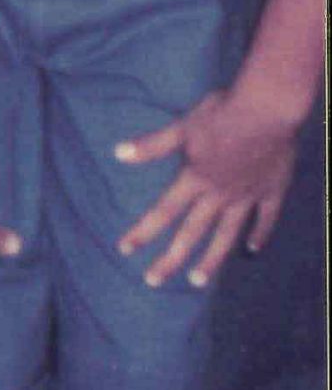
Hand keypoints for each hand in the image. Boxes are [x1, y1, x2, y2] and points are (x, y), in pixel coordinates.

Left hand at [116, 89, 300, 286]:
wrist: (268, 108)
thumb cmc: (222, 113)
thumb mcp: (182, 127)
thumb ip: (152, 145)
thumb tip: (118, 153)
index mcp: (195, 179)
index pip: (163, 211)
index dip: (142, 231)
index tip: (124, 249)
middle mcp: (219, 194)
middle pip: (191, 233)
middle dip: (170, 258)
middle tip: (153, 281)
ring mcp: (247, 196)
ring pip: (226, 234)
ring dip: (211, 259)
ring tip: (197, 280)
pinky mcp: (271, 190)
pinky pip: (265, 219)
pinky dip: (259, 234)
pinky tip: (252, 250)